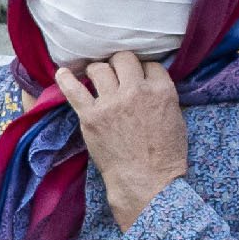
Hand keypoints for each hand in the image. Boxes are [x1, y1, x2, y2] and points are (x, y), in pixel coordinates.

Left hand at [56, 50, 187, 229]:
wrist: (146, 180)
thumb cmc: (165, 155)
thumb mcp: (176, 118)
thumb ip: (163, 97)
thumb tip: (150, 85)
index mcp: (161, 91)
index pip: (149, 65)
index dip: (142, 70)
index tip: (137, 77)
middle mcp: (135, 91)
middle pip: (124, 59)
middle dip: (120, 63)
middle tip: (116, 72)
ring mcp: (111, 103)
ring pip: (100, 69)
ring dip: (97, 70)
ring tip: (95, 75)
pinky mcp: (90, 116)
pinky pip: (73, 91)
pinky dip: (66, 79)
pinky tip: (62, 72)